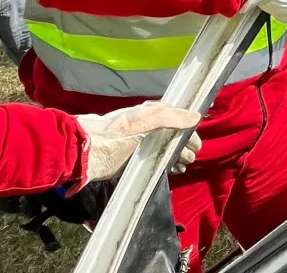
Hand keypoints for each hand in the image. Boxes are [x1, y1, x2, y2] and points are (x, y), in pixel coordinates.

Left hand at [76, 101, 201, 181]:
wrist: (89, 152)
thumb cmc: (118, 132)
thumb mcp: (146, 119)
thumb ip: (171, 116)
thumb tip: (196, 116)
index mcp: (152, 115)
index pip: (179, 120)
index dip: (190, 131)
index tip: (197, 144)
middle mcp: (150, 129)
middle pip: (175, 137)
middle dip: (186, 146)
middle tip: (189, 157)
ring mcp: (143, 147)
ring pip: (168, 151)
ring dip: (179, 157)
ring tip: (182, 165)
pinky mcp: (137, 163)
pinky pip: (158, 164)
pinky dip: (169, 167)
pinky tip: (173, 172)